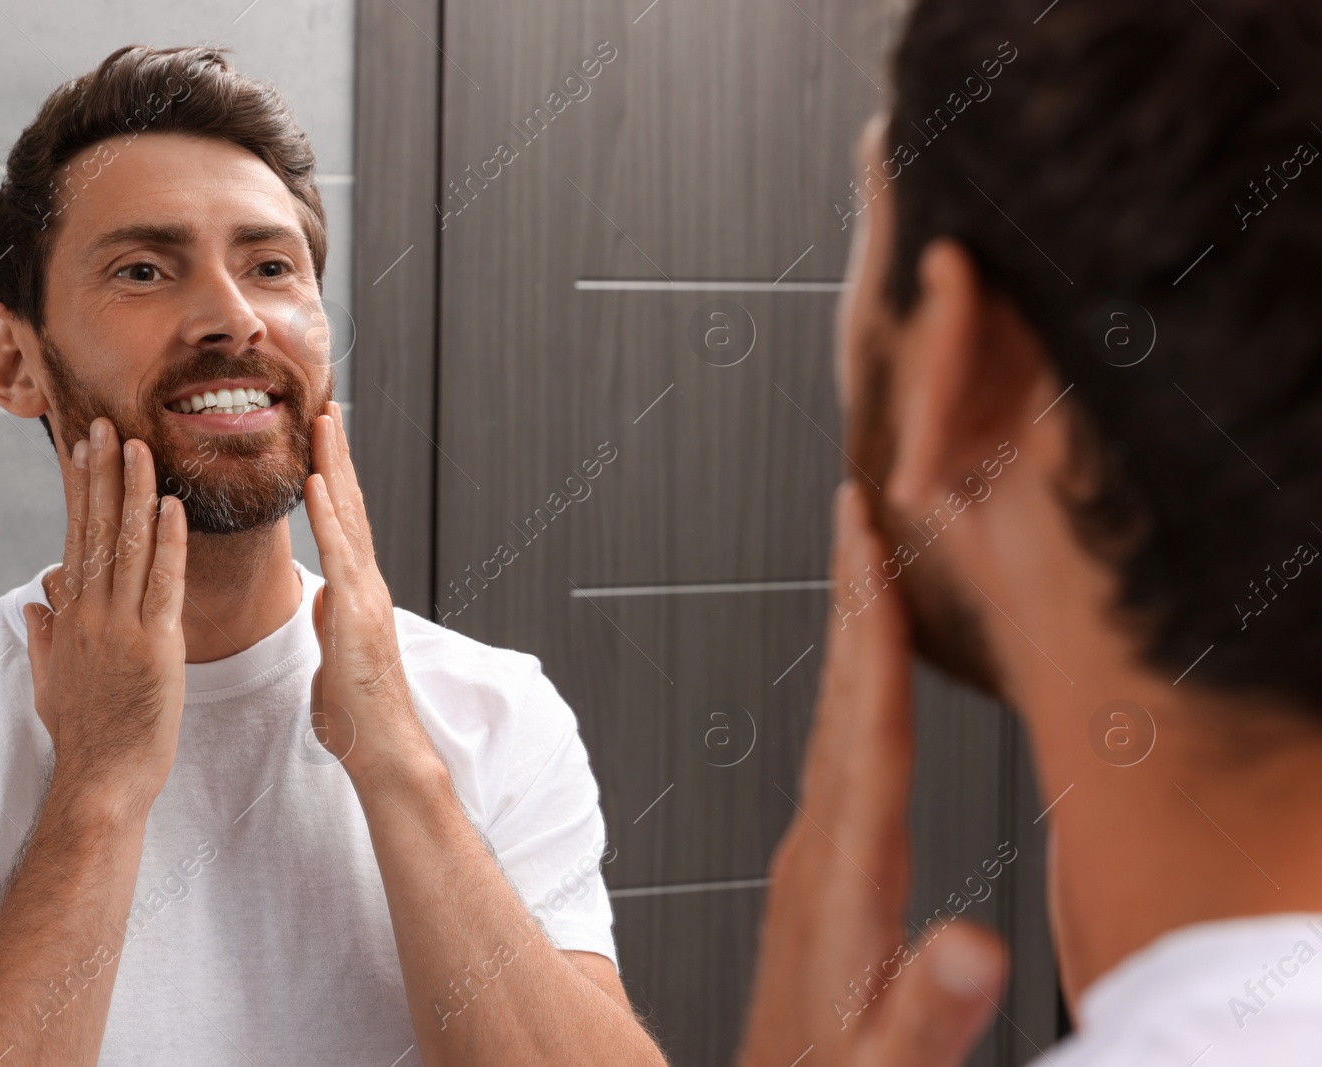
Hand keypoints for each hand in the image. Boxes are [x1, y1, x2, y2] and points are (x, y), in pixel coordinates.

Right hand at [23, 416, 189, 815]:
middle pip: (94, 530)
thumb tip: (36, 600)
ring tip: (138, 447)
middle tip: (104, 426)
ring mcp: (121, 628)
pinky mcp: (155, 646)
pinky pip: (163, 584)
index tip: (81, 449)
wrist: (101, 781)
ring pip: (127, 547)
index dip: (79, 491)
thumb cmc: (84, 735)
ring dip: (134, 493)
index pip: (74, 538)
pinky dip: (168, 544)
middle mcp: (91, 614)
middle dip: (101, 475)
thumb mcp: (53, 681)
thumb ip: (45, 636)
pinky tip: (172, 507)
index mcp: (71, 618)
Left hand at [302, 401, 439, 787]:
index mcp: (357, 593)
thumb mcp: (333, 654)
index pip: (343, 525)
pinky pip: (339, 554)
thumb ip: (328, 619)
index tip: (319, 442)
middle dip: (336, 457)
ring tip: (323, 422)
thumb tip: (319, 595)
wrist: (383, 748)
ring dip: (334, 467)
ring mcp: (366, 595)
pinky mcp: (358, 612)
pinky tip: (313, 479)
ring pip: (349, 518)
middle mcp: (367, 585)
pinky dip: (326, 514)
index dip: (332, 480)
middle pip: (350, 508)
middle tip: (326, 408)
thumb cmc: (356, 713)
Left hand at [737, 482, 1006, 1066]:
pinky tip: (868, 685)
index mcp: (843, 871)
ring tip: (866, 563)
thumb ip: (929, 1007)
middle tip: (855, 504)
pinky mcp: (815, 872)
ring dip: (849, 634)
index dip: (875, 627)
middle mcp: (815, 847)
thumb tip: (975, 946)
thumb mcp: (887, 1062)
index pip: (864, 722)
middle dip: (852, 594)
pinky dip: (854, 696)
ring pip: (833, 716)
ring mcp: (809, 855)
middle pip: (840, 695)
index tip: (870, 541)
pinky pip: (836, 754)